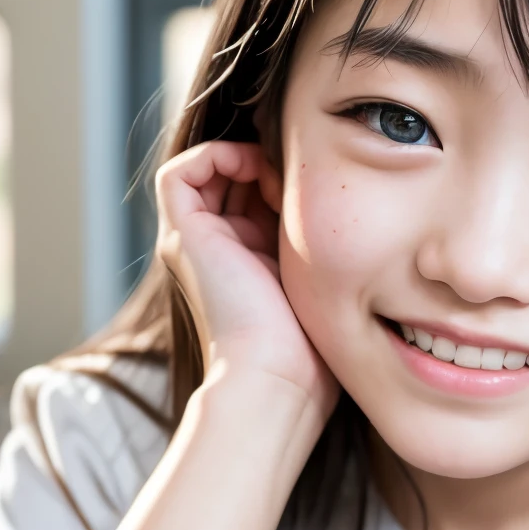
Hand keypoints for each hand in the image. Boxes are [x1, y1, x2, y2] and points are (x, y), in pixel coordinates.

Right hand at [154, 141, 337, 417]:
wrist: (279, 374)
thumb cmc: (312, 341)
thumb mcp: (318, 277)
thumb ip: (318, 242)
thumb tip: (349, 207)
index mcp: (245, 259)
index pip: (256, 194)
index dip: (284, 176)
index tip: (318, 184)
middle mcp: (213, 248)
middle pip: (232, 178)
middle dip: (267, 163)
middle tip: (302, 173)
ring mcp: (193, 242)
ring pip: (206, 171)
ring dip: (244, 156)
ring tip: (280, 173)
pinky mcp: (182, 237)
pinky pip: (179, 173)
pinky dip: (214, 155)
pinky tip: (254, 170)